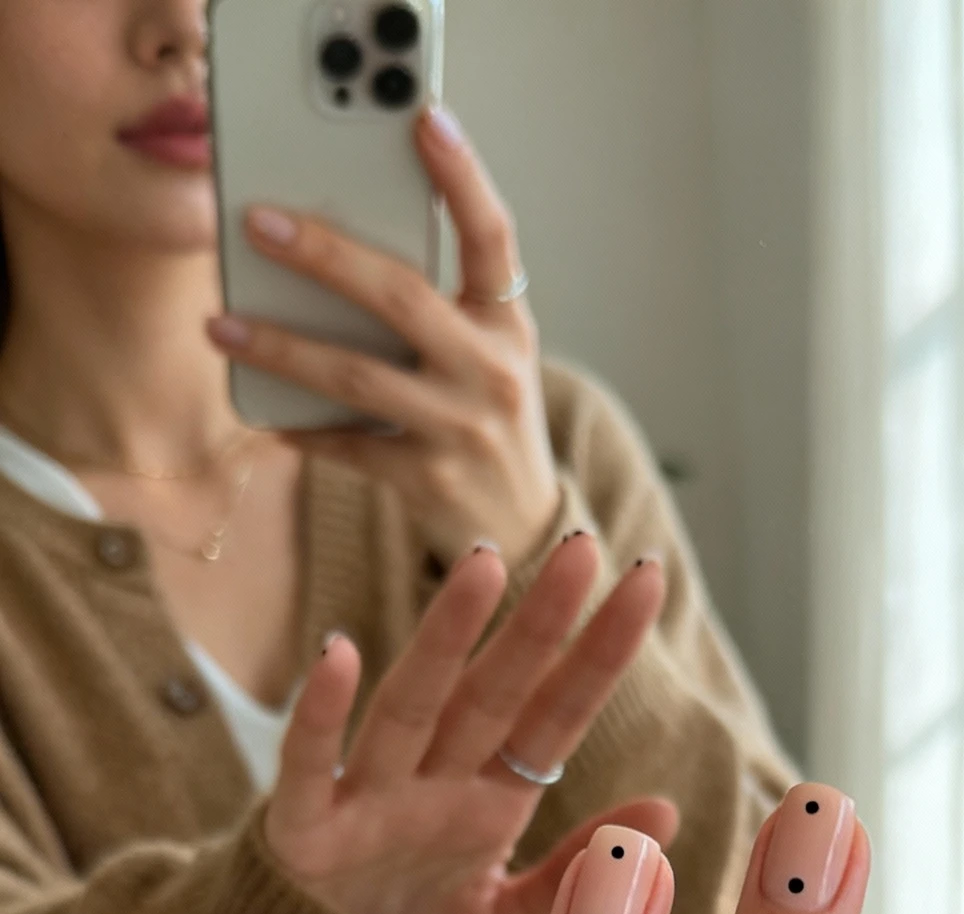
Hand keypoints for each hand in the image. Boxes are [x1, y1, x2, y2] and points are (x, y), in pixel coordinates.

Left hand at [208, 104, 558, 564]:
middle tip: (260, 223)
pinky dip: (301, 426)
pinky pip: (347, 444)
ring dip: (282, 347)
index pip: (492, 236)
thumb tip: (331, 252)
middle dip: (325, 255)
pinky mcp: (428, 480)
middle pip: (401, 297)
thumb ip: (439, 303)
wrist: (523, 525)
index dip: (463, 177)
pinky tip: (262, 410)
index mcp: (508, 324)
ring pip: (358, 375)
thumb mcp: (485, 352)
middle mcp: (492, 372)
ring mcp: (462, 428)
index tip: (427, 120)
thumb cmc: (486, 416)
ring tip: (223, 324)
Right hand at [266, 532, 669, 913]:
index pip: (556, 715)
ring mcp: (370, 797)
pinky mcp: (304, 830)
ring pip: (413, 704)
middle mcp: (436, 782)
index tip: (645, 581)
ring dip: (445, 637)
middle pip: (495, 691)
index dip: (598, 652)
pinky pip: (311, 766)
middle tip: (584, 547)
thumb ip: (576, 875)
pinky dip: (320, 715)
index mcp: (492, 799)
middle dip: (539, 621)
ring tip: (484, 564)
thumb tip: (667, 810)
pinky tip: (337, 653)